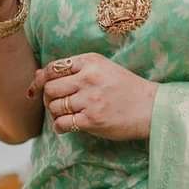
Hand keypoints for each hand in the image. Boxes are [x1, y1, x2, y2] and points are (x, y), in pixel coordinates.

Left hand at [27, 53, 158, 140]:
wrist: (151, 107)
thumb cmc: (126, 88)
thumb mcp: (103, 69)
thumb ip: (73, 70)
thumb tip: (39, 74)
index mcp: (90, 61)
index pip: (54, 67)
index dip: (41, 79)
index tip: (38, 88)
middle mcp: (88, 77)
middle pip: (49, 87)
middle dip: (48, 97)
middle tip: (58, 103)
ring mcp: (89, 99)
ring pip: (54, 106)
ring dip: (56, 112)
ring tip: (68, 114)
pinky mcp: (91, 120)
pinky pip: (62, 124)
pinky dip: (61, 126)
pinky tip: (70, 125)